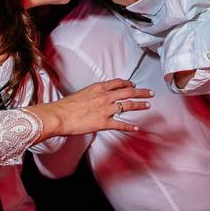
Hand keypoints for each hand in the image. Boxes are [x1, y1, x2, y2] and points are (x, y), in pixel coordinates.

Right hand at [33, 79, 152, 135]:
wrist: (60, 115)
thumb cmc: (67, 105)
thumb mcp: (82, 93)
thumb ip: (93, 94)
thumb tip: (98, 97)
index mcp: (99, 88)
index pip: (118, 83)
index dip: (128, 83)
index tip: (134, 84)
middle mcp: (105, 97)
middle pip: (128, 92)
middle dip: (141, 92)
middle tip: (150, 93)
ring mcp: (106, 110)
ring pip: (128, 105)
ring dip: (139, 105)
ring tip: (147, 105)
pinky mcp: (104, 123)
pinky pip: (120, 124)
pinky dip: (129, 126)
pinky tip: (136, 127)